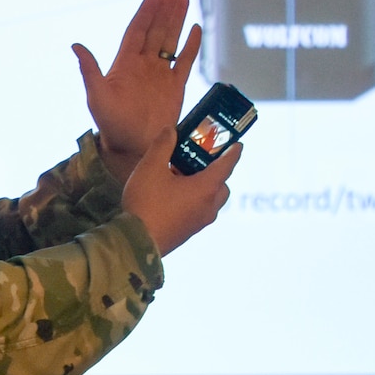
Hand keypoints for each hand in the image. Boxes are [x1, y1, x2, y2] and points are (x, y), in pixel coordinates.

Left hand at [74, 0, 201, 184]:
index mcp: (125, 63)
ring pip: (171, 40)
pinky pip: (185, 62)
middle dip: (165, 8)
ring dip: (178, 20)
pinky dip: (192, 46)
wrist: (132, 147)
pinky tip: (197, 29)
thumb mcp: (96, 97)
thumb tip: (76, 45)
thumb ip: (90, 70)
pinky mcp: (176, 87)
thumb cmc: (111, 124)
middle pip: (157, 29)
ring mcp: (160, 74)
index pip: (138, 30)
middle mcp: (143, 64)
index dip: (146, 11)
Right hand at [120, 126, 238, 255]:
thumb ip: (163, 145)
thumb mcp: (151, 167)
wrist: (136, 244)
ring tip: (180, 177)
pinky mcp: (188, 233)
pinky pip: (199, 211)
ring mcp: (199, 223)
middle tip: (199, 160)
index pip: (227, 165)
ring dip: (203, 187)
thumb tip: (171, 131)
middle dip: (216, 171)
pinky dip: (194, 200)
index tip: (238, 144)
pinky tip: (172, 195)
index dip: (233, 152)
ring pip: (210, 201)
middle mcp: (208, 207)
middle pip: (222, 186)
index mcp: (206, 189)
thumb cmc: (146, 203)